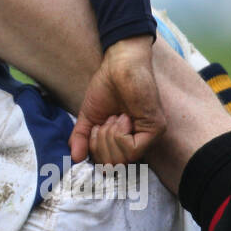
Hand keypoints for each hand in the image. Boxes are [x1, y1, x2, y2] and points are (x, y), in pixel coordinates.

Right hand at [70, 35, 163, 163]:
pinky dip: (120, 133)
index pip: (106, 166)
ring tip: (115, 116)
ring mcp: (149, 138)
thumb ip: (81, 138)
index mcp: (123, 142)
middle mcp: (138, 143)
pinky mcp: (156, 130)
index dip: (94, 151)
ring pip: (121, 159)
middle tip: (105, 121)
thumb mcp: (88, 117)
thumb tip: (75, 158)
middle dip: (99, 143)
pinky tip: (124, 117)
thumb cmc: (106, 86)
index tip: (94, 128)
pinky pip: (131, 148)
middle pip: (112, 166)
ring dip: (109, 136)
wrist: (118, 64)